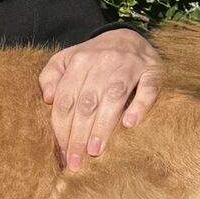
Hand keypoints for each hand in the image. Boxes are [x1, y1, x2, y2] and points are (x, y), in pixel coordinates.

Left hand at [38, 29, 161, 170]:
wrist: (128, 36)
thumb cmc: (93, 58)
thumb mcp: (66, 59)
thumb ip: (50, 76)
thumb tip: (47, 98)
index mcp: (79, 62)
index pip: (66, 100)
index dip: (62, 128)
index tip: (62, 154)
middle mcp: (102, 63)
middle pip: (87, 103)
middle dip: (79, 135)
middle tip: (76, 162)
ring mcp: (128, 66)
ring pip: (113, 97)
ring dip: (103, 125)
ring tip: (95, 151)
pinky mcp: (152, 71)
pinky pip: (147, 88)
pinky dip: (140, 105)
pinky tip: (130, 124)